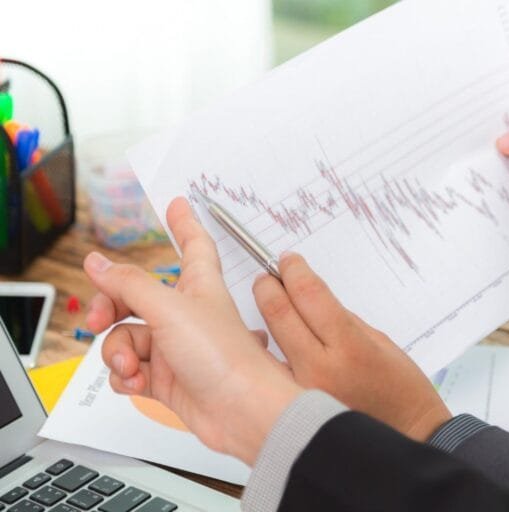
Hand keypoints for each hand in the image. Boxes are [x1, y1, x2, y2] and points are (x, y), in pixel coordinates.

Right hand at [84, 198, 300, 465]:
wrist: (241, 412)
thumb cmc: (224, 357)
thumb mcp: (170, 310)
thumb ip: (130, 285)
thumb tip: (97, 262)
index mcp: (198, 286)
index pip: (193, 245)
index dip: (184, 223)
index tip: (178, 204)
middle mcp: (186, 314)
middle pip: (135, 296)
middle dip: (110, 307)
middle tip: (99, 319)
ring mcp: (175, 348)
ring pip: (126, 338)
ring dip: (118, 351)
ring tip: (132, 365)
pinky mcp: (168, 380)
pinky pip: (130, 370)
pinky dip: (125, 375)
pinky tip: (136, 381)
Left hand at [252, 253, 451, 441]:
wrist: (407, 437)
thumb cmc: (400, 390)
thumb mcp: (378, 341)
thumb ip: (340, 320)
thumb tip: (309, 298)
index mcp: (349, 346)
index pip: (309, 294)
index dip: (294, 270)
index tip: (288, 261)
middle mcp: (319, 368)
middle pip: (279, 313)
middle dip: (269, 286)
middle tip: (268, 277)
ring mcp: (300, 390)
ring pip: (268, 339)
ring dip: (264, 315)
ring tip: (268, 301)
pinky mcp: (291, 407)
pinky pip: (270, 368)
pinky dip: (265, 348)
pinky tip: (267, 339)